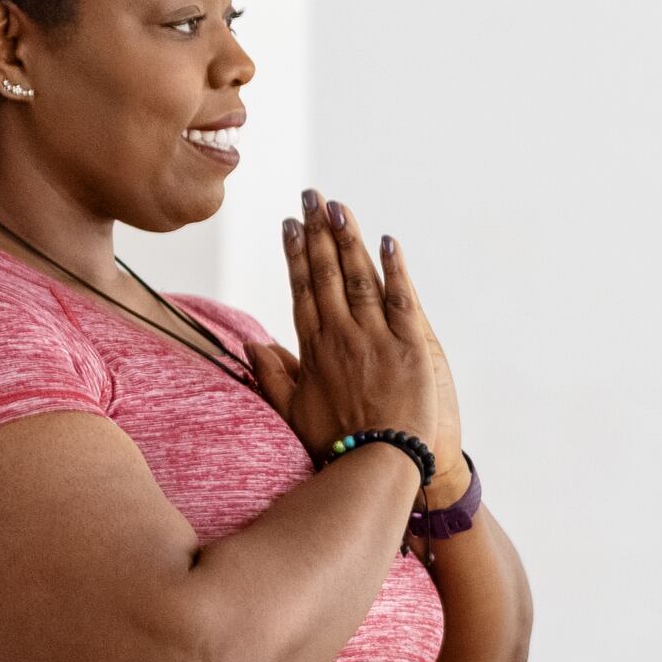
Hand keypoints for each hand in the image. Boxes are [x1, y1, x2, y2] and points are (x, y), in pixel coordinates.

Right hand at [238, 191, 465, 500]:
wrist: (380, 464)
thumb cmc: (336, 444)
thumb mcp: (293, 412)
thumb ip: (272, 375)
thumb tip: (250, 345)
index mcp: (313, 349)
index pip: (301, 289)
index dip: (295, 254)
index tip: (290, 224)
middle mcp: (341, 335)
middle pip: (326, 273)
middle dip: (318, 231)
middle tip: (312, 196)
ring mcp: (376, 337)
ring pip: (359, 276)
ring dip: (349, 238)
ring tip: (339, 206)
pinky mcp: (410, 345)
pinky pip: (402, 297)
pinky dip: (395, 267)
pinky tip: (388, 240)